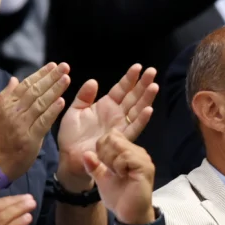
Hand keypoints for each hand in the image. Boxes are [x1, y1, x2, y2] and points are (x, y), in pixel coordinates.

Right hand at [0, 62, 69, 180]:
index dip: (40, 74)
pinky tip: (61, 101)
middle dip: (51, 77)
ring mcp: (22, 125)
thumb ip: (6, 96)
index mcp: (6, 105)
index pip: (26, 85)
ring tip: (66, 79)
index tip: (53, 65)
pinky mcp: (30, 138)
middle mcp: (14, 112)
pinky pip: (43, 122)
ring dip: (54, 90)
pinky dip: (52, 111)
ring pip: (40, 103)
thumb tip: (14, 79)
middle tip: (64, 66)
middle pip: (35, 91)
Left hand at [57, 64, 157, 189]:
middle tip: (152, 71)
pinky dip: (142, 120)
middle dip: (143, 84)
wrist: (70, 157)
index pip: (121, 89)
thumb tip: (93, 81)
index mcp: (106, 105)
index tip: (138, 67)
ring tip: (154, 86)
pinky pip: (133, 128)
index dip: (129, 78)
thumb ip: (84, 96)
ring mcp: (120, 126)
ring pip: (137, 110)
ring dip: (146, 98)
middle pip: (133, 97)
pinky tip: (149, 110)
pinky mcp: (121, 139)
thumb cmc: (71, 136)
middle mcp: (116, 115)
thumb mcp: (75, 111)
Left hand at [83, 131, 154, 224]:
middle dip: (105, 153)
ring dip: (111, 160)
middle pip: (113, 137)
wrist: (130, 214)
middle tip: (109, 170)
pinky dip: (118, 165)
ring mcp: (142, 158)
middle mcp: (137, 152)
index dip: (102, 147)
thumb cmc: (119, 197)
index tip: (103, 164)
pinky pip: (126, 156)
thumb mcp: (102, 179)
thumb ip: (94, 166)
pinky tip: (121, 175)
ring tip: (116, 173)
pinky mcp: (145, 166)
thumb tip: (85, 153)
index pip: (112, 136)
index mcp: (128, 153)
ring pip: (118, 144)